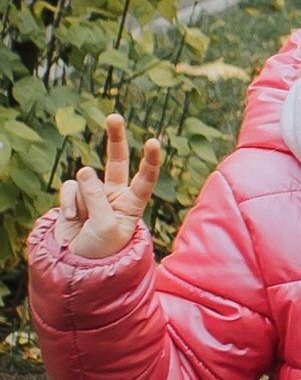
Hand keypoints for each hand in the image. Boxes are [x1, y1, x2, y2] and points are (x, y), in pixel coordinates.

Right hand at [56, 114, 161, 261]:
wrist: (75, 263)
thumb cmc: (100, 250)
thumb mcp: (105, 227)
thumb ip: (97, 197)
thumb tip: (85, 169)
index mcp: (132, 204)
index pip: (145, 179)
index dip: (150, 161)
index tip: (154, 142)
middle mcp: (115, 195)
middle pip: (116, 161)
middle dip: (115, 138)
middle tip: (114, 115)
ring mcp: (93, 194)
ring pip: (85, 180)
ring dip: (82, 199)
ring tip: (84, 220)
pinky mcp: (74, 196)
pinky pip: (70, 187)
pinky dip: (68, 202)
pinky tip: (71, 219)